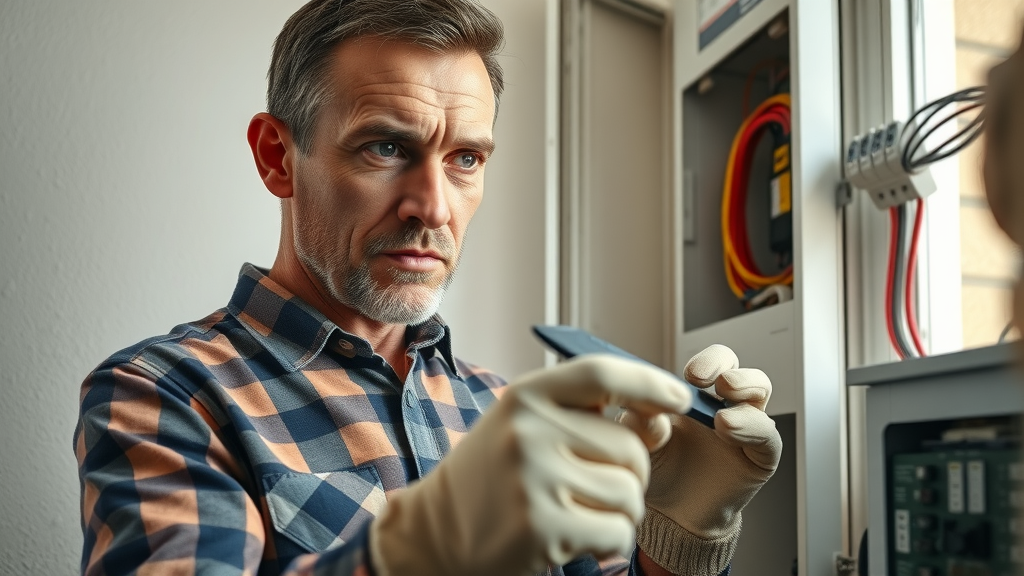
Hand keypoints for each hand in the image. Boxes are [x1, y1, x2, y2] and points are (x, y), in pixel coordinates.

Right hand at [370, 355, 692, 575]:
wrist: (436, 532)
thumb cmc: (493, 476)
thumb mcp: (524, 427)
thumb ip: (580, 416)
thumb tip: (659, 418)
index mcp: (524, 396)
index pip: (601, 375)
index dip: (649, 383)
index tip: (681, 399)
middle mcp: (527, 430)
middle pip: (629, 448)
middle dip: (631, 474)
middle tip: (597, 489)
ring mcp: (533, 479)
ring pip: (629, 493)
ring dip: (620, 512)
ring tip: (581, 513)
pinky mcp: (541, 527)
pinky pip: (617, 532)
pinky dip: (610, 542)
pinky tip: (576, 539)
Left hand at [619, 344, 781, 574]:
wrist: (674, 513)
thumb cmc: (660, 468)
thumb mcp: (639, 441)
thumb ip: (638, 421)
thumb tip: (646, 409)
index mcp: (698, 394)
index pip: (713, 362)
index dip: (707, 361)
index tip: (689, 375)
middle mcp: (726, 404)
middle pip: (738, 367)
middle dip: (725, 366)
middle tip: (706, 379)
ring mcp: (747, 427)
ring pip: (760, 391)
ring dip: (745, 388)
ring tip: (720, 410)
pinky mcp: (761, 456)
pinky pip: (768, 435)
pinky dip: (752, 428)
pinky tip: (728, 430)